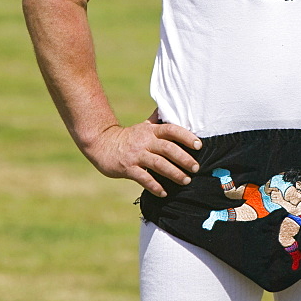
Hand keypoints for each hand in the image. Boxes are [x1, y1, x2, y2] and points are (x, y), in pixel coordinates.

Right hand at [84, 118, 201, 196]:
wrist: (101, 144)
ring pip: (158, 164)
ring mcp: (136, 155)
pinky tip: (164, 192)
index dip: (186, 137)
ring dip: (174, 173)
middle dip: (184, 158)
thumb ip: (158, 120)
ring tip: (186, 180)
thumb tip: (172, 108)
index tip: (199, 145)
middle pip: (168, 148)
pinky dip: (155, 186)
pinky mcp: (127, 168)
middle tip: (196, 168)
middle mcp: (145, 141)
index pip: (172, 130)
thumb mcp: (143, 126)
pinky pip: (143, 178)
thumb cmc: (129, 137)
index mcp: (151, 130)